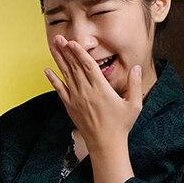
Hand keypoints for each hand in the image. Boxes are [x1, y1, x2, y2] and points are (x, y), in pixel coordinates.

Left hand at [44, 35, 142, 153]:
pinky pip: (60, 90)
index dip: (79, 53)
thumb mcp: (134, 104)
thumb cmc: (121, 125)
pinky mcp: (70, 107)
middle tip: (58, 37)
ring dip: (59, 60)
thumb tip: (136, 67)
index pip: (88, 66)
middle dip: (66, 51)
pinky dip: (53, 80)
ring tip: (52, 46)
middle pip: (74, 67)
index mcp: (101, 89)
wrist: (105, 144)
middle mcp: (86, 92)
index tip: (72, 42)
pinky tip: (47, 70)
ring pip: (66, 75)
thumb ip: (134, 84)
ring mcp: (76, 99)